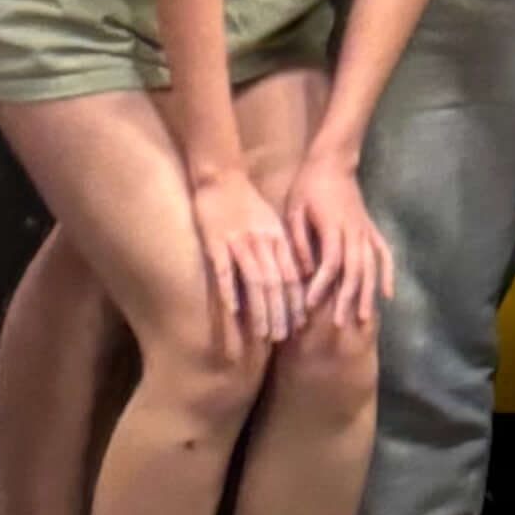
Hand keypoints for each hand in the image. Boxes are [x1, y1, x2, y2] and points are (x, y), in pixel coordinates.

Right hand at [191, 159, 304, 347]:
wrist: (221, 175)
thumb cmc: (246, 203)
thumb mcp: (272, 223)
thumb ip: (282, 249)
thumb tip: (294, 280)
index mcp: (277, 238)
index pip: (292, 275)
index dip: (296, 302)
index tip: (298, 325)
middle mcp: (262, 241)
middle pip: (276, 283)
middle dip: (280, 313)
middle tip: (281, 338)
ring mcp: (238, 241)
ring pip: (254, 280)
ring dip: (260, 310)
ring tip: (262, 334)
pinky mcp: (215, 241)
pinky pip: (224, 269)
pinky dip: (229, 290)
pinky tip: (233, 311)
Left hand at [286, 152, 390, 336]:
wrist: (333, 161)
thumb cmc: (308, 185)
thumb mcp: (294, 209)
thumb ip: (300, 241)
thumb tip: (306, 272)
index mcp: (332, 226)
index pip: (331, 262)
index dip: (322, 285)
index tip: (311, 305)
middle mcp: (354, 232)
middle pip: (355, 270)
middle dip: (348, 299)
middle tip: (339, 324)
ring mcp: (366, 231)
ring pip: (371, 266)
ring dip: (368, 293)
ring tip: (364, 318)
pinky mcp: (371, 228)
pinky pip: (384, 253)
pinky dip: (388, 273)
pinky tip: (388, 294)